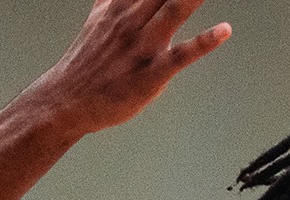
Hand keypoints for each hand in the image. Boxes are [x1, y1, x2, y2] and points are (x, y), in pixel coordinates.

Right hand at [30, 0, 230, 132]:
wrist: (65, 101)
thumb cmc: (87, 61)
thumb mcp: (98, 20)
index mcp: (119, 5)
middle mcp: (131, 20)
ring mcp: (141, 46)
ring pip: (173, 11)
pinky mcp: (151, 74)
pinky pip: (181, 56)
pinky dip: (203, 42)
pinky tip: (224, 30)